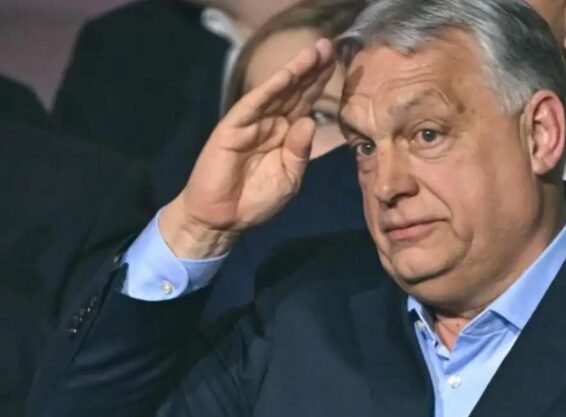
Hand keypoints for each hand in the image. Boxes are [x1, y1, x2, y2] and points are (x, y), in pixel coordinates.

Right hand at [160, 39, 335, 258]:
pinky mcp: (232, 129)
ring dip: (295, 71)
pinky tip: (286, 75)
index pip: (306, 103)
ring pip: (276, 93)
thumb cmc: (256, 200)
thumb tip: (309, 122)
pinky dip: (269, 90)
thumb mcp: (289, 178)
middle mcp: (270, 122)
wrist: (223, 220)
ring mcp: (251, 123)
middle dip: (312, 69)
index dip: (321, 83)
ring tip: (313, 52)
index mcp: (286, 134)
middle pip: (295, 91)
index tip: (340, 62)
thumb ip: (300, 152)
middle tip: (329, 45)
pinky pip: (253, 105)